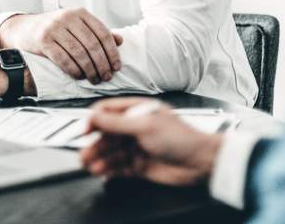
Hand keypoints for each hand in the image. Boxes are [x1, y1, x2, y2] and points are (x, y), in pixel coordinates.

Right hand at [0, 9, 123, 84]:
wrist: (24, 28)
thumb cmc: (55, 28)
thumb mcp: (77, 25)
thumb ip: (97, 32)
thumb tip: (120, 40)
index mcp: (80, 12)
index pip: (103, 33)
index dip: (112, 52)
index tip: (117, 67)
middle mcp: (68, 17)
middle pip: (92, 45)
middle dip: (102, 64)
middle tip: (107, 77)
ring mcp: (54, 28)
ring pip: (80, 54)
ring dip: (90, 70)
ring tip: (95, 80)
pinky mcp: (44, 41)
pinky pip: (64, 60)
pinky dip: (75, 71)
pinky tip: (80, 77)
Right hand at [79, 97, 222, 186]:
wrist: (201, 162)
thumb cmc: (181, 138)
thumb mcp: (144, 126)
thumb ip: (116, 123)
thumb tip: (93, 117)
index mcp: (136, 111)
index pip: (107, 111)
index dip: (94, 120)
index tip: (85, 131)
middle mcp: (134, 128)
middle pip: (106, 134)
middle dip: (94, 144)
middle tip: (83, 154)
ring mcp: (136, 147)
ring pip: (110, 152)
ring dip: (99, 158)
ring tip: (91, 166)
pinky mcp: (139, 165)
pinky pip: (118, 167)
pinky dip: (108, 170)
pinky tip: (102, 173)